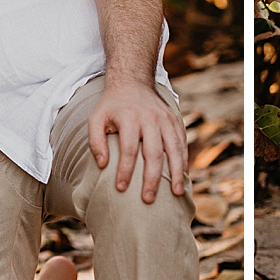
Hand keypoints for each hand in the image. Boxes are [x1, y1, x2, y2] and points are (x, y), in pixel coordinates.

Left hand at [87, 78, 188, 202]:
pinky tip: (183, 176)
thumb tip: (103, 165)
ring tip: (177, 193)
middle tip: (148, 199)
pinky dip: (184, 160)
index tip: (121, 188)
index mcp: (129, 117)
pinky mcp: (174, 120)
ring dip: (176, 172)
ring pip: (174, 149)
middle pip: (153, 153)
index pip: (128, 150)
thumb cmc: (111, 106)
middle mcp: (150, 118)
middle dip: (152, 178)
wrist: (132, 81)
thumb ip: (95, 141)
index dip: (125, 170)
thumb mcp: (96, 118)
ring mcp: (165, 119)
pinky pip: (182, 143)